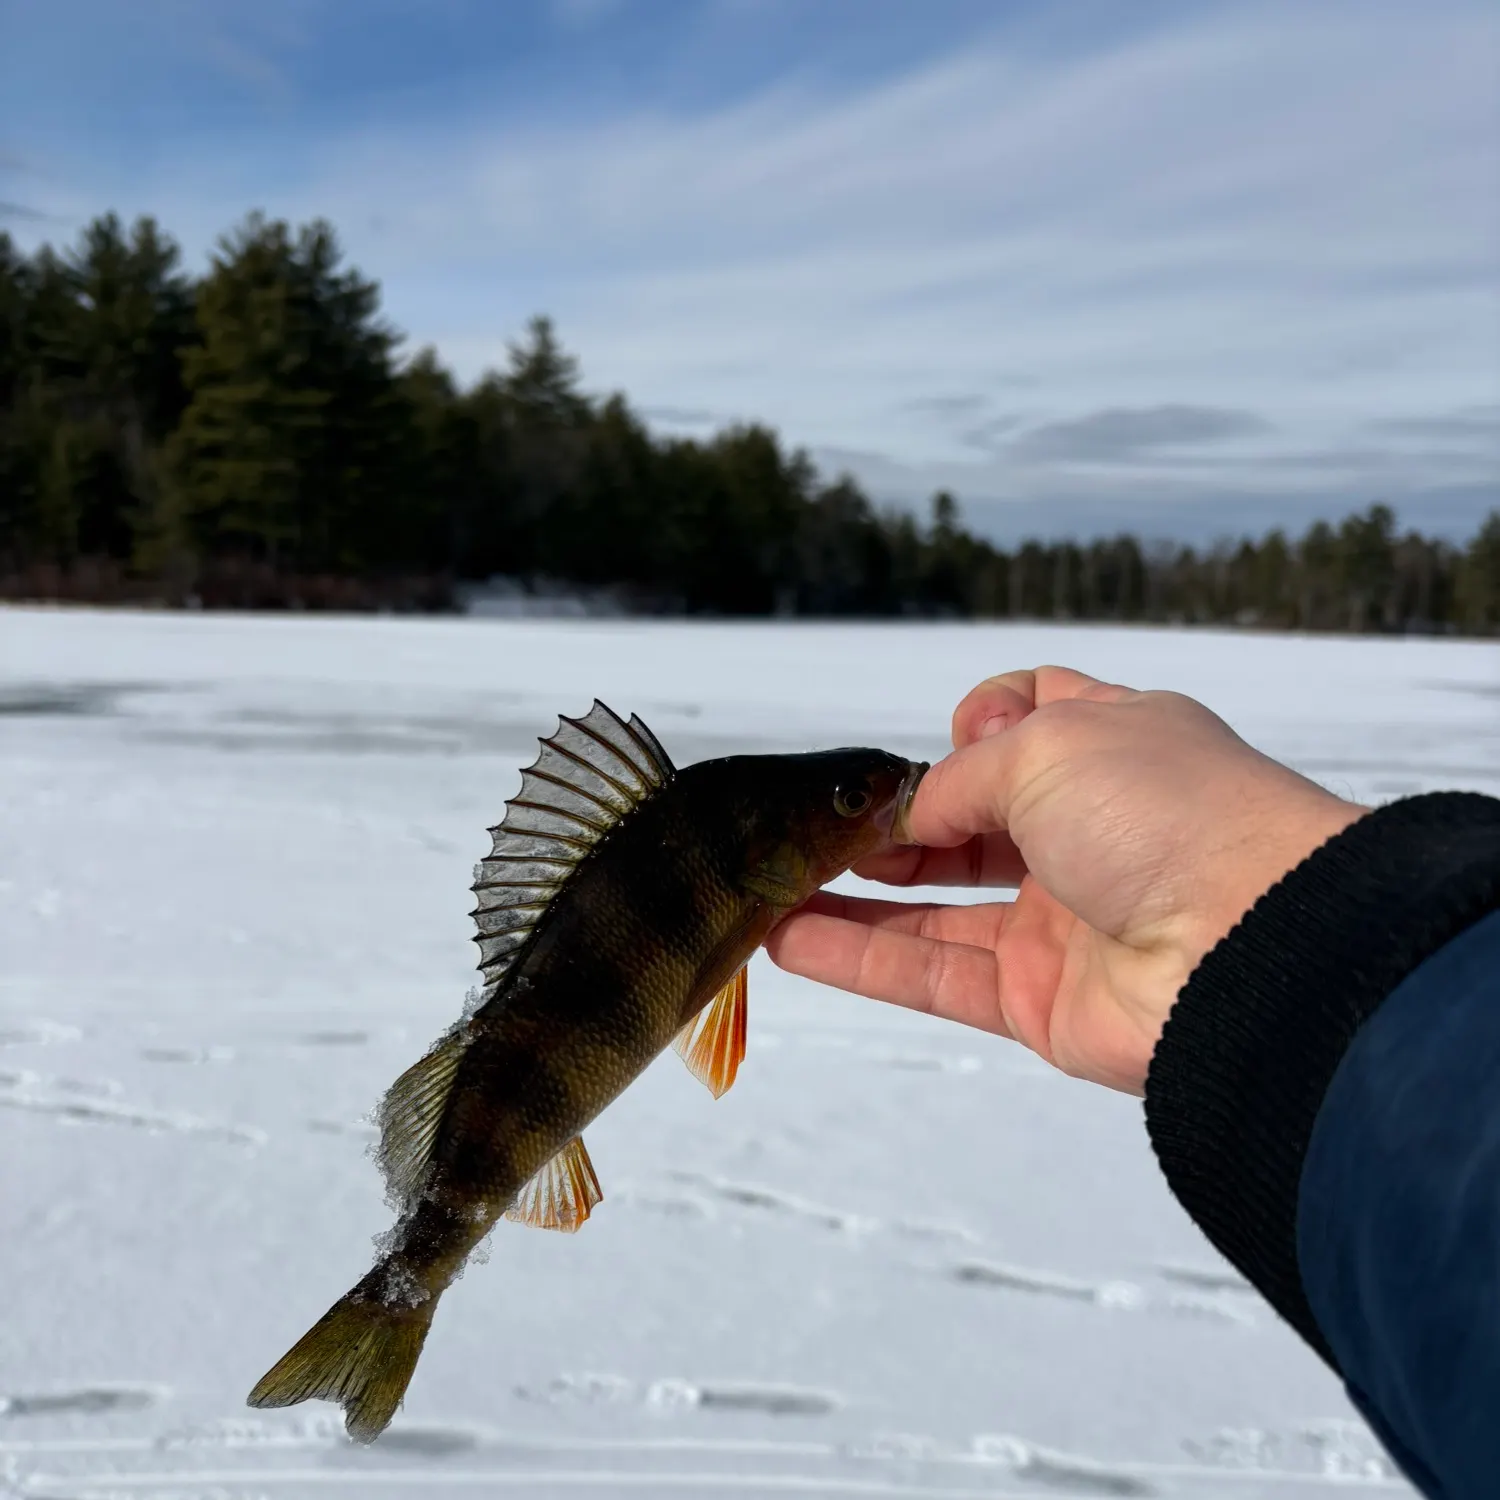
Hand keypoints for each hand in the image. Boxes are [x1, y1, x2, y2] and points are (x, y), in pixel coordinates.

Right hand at [767, 666, 1365, 1094]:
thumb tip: (905, 812)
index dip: (977, 721)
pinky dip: (860, 960)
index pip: (1034, 719)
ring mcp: (1061, 920)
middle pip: (967, 820)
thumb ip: (956, 778)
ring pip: (936, 907)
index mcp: (1108, 749)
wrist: (1249, 947)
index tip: (938, 740)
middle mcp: (1086, 832)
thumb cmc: (1167, 814)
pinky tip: (792, 940)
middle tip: (824, 826)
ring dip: (856, 895)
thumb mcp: (1045, 746)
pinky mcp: (1037, 1000)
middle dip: (895, 819)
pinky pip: (933, 974)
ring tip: (776, 885)